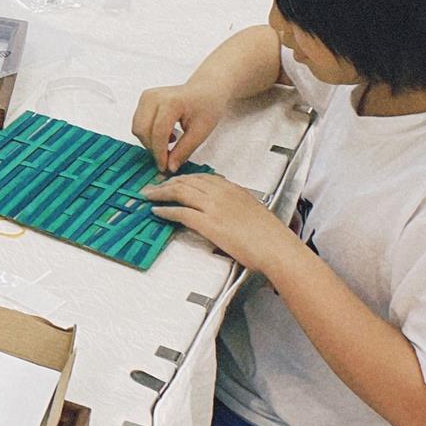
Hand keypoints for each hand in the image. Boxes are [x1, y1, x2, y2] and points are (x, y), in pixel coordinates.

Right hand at [131, 80, 230, 171]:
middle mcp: (154, 97)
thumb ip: (184, 150)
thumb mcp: (201, 132)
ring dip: (150, 141)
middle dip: (153, 148)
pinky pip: (138, 122)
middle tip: (168, 158)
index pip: (158, 132)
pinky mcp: (144, 98)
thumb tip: (170, 167)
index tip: (165, 167)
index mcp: (171, 102)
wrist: (206, 89)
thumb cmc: (207, 107)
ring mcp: (147, 96)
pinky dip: (148, 133)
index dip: (160, 153)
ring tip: (171, 141)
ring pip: (137, 127)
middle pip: (142, 130)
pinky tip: (166, 133)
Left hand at [144, 172, 298, 274]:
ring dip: (160, 193)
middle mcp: (221, 193)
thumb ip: (237, 205)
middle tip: (154, 186)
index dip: (184, 178)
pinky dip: (165, 211)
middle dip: (167, 183)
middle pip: (187, 181)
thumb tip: (226, 210)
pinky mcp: (208, 223)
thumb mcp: (253, 211)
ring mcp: (213, 207)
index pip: (202, 178)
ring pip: (179, 192)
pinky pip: (180, 212)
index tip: (173, 180)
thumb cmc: (271, 236)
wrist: (277, 248)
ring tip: (148, 196)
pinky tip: (157, 212)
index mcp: (233, 189)